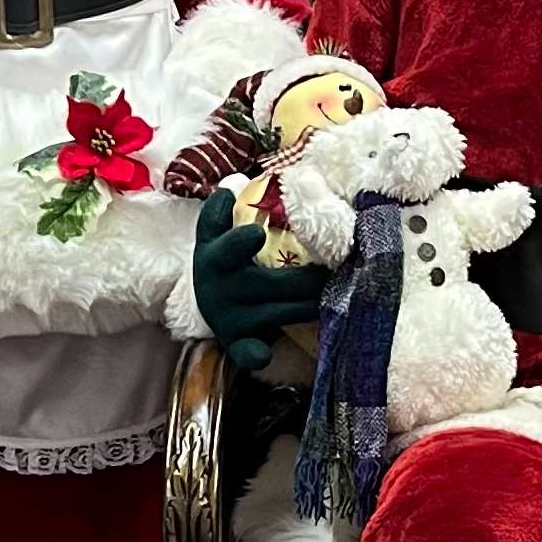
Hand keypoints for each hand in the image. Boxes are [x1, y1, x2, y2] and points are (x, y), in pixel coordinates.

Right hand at [192, 189, 326, 374]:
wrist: (205, 296)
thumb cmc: (222, 255)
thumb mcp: (214, 232)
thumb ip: (222, 211)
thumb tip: (231, 187)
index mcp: (216, 257)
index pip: (226, 248)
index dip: (239, 242)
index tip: (256, 234)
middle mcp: (221, 289)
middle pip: (268, 285)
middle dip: (305, 280)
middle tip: (335, 270)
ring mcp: (229, 318)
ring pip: (277, 313)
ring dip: (308, 306)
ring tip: (337, 295)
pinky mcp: (235, 341)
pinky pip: (245, 353)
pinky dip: (255, 354)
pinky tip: (266, 353)